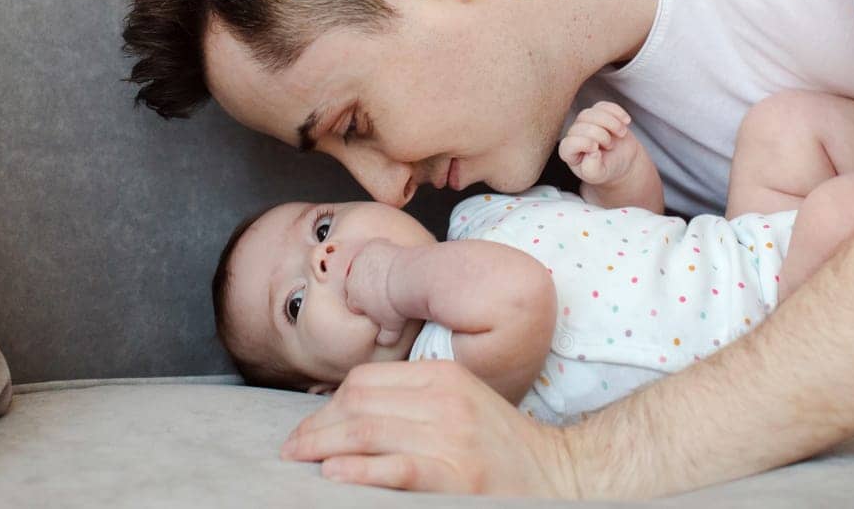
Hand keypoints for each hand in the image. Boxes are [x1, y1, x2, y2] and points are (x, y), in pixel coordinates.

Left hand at [281, 359, 577, 495]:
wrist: (562, 477)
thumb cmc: (503, 449)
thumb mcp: (461, 406)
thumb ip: (415, 403)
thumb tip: (349, 416)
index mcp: (444, 377)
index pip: (365, 382)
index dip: (328, 406)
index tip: (310, 429)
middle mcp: (446, 401)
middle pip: (358, 404)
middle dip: (317, 428)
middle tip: (292, 450)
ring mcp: (452, 438)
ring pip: (367, 431)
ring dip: (324, 447)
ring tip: (301, 461)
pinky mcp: (456, 475)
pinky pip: (395, 467)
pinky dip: (360, 470)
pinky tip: (336, 475)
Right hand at [343, 238, 409, 346]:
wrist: (411, 280)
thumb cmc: (401, 305)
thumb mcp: (392, 328)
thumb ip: (384, 337)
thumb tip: (383, 342)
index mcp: (354, 299)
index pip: (353, 303)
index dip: (365, 304)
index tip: (377, 304)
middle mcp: (352, 279)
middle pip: (353, 282)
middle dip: (364, 285)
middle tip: (382, 289)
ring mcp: (360, 261)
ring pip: (361, 264)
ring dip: (370, 268)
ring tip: (387, 274)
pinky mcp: (372, 246)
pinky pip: (372, 248)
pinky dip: (379, 252)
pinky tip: (391, 258)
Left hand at [558, 101, 640, 185]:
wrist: (622, 160)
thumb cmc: (607, 169)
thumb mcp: (599, 175)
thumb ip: (592, 169)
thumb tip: (592, 153)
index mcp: (569, 152)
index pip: (569, 142)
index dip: (584, 143)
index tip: (597, 150)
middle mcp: (574, 134)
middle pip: (582, 124)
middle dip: (601, 135)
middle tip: (610, 146)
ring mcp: (585, 122)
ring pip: (592, 112)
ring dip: (611, 122)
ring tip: (621, 133)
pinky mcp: (598, 112)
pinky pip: (604, 105)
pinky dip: (617, 112)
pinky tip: (626, 122)